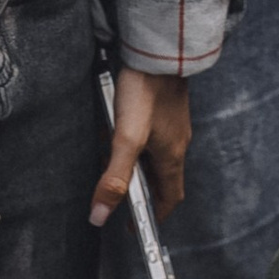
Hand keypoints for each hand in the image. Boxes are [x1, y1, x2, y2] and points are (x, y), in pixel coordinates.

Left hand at [96, 69, 190, 223]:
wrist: (158, 52)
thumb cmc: (145, 93)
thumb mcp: (125, 139)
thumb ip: (114, 178)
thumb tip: (100, 216)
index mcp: (172, 156)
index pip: (170, 198)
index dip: (154, 216)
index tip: (136, 226)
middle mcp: (177, 144)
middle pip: (162, 179)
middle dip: (140, 191)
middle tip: (115, 194)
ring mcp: (172, 126)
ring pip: (154, 157)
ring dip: (134, 166)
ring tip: (109, 162)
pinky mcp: (164, 110)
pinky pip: (150, 137)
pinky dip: (134, 145)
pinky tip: (116, 133)